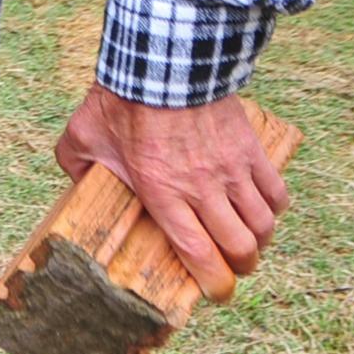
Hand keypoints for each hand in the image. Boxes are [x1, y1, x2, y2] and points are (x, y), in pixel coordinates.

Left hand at [56, 85, 290, 303]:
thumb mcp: (82, 138)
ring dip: (259, 241)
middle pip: (241, 248)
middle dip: (239, 268)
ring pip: (264, 226)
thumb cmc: (119, 100)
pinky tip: (262, 209)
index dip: (214, 285)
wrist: (163, 59)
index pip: (199, 255)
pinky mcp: (251, 151)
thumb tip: (76, 183)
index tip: (216, 294)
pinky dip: (274, 208)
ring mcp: (232, 170)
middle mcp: (203, 189)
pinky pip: (277, 193)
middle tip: (230, 267)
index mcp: (162, 194)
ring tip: (247, 241)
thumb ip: (76, 166)